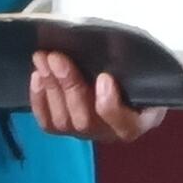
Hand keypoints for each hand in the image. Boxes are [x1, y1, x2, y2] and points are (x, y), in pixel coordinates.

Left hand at [30, 52, 165, 141]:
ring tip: (43, 59)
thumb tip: (115, 49)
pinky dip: (39, 99)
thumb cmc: (139, 71)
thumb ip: (135, 65)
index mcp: (139, 120)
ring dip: (51, 87)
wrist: (128, 77)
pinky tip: (37, 76)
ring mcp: (86, 132)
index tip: (104, 77)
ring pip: (63, 121)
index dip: (110, 105)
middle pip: (86, 121)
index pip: (125, 125)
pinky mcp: (67, 128)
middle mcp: (111, 133)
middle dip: (69, 86)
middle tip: (57, 57)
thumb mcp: (145, 68)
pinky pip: (48, 123)